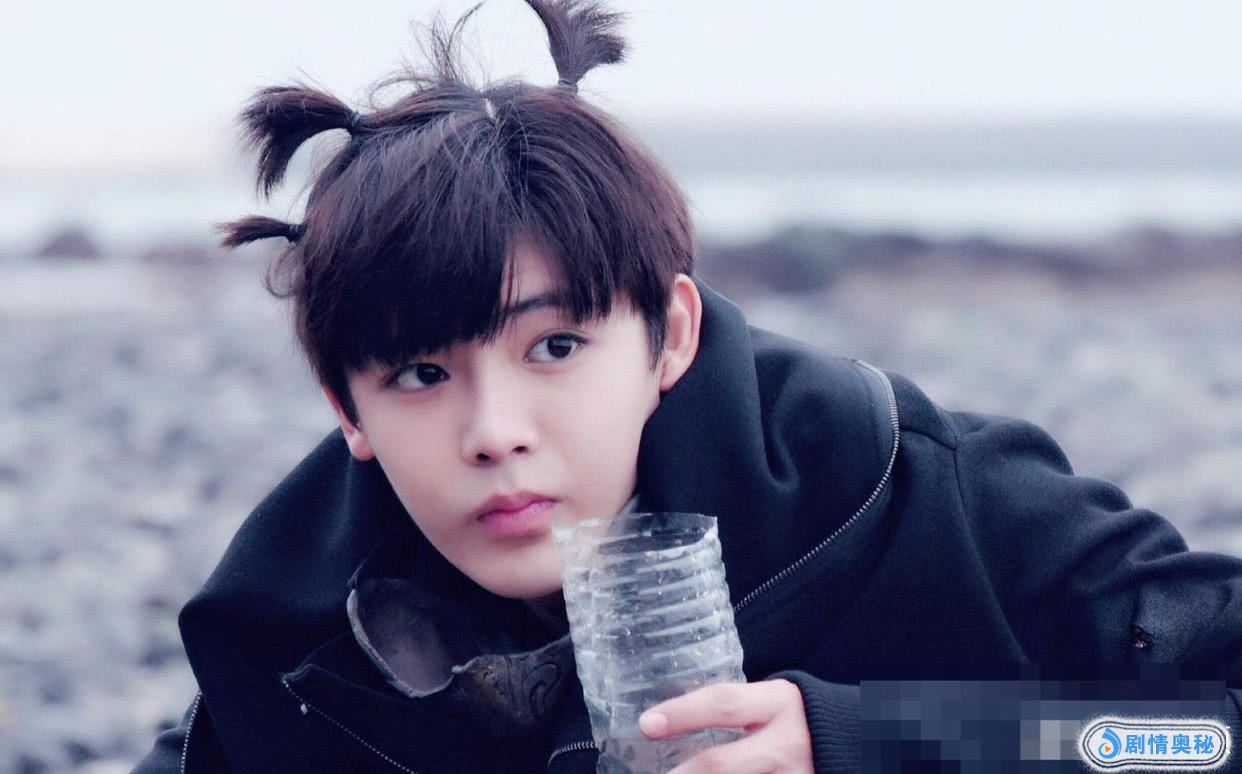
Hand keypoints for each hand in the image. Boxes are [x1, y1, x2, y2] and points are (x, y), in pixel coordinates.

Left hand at [638, 679, 813, 773]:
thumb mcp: (774, 702)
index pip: (723, 704)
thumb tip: (671, 720)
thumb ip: (736, 710)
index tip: (646, 724)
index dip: (682, 714)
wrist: (863, 742)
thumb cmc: (804, 719)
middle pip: (720, 765)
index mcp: (778, 704)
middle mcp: (785, 743)